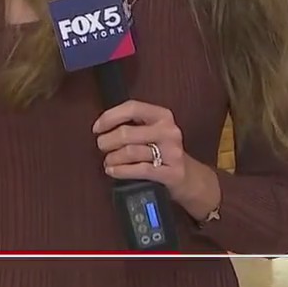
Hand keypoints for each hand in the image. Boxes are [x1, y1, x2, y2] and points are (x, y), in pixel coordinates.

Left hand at [94, 100, 222, 219]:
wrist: (189, 178)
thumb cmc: (164, 151)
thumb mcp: (153, 131)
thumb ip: (134, 124)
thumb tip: (103, 125)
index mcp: (162, 115)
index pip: (132, 108)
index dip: (110, 117)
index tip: (98, 128)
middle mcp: (169, 131)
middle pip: (127, 133)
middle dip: (107, 141)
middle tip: (102, 146)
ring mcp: (172, 152)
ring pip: (130, 152)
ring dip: (112, 158)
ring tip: (108, 161)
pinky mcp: (171, 172)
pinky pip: (139, 170)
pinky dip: (120, 171)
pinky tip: (113, 171)